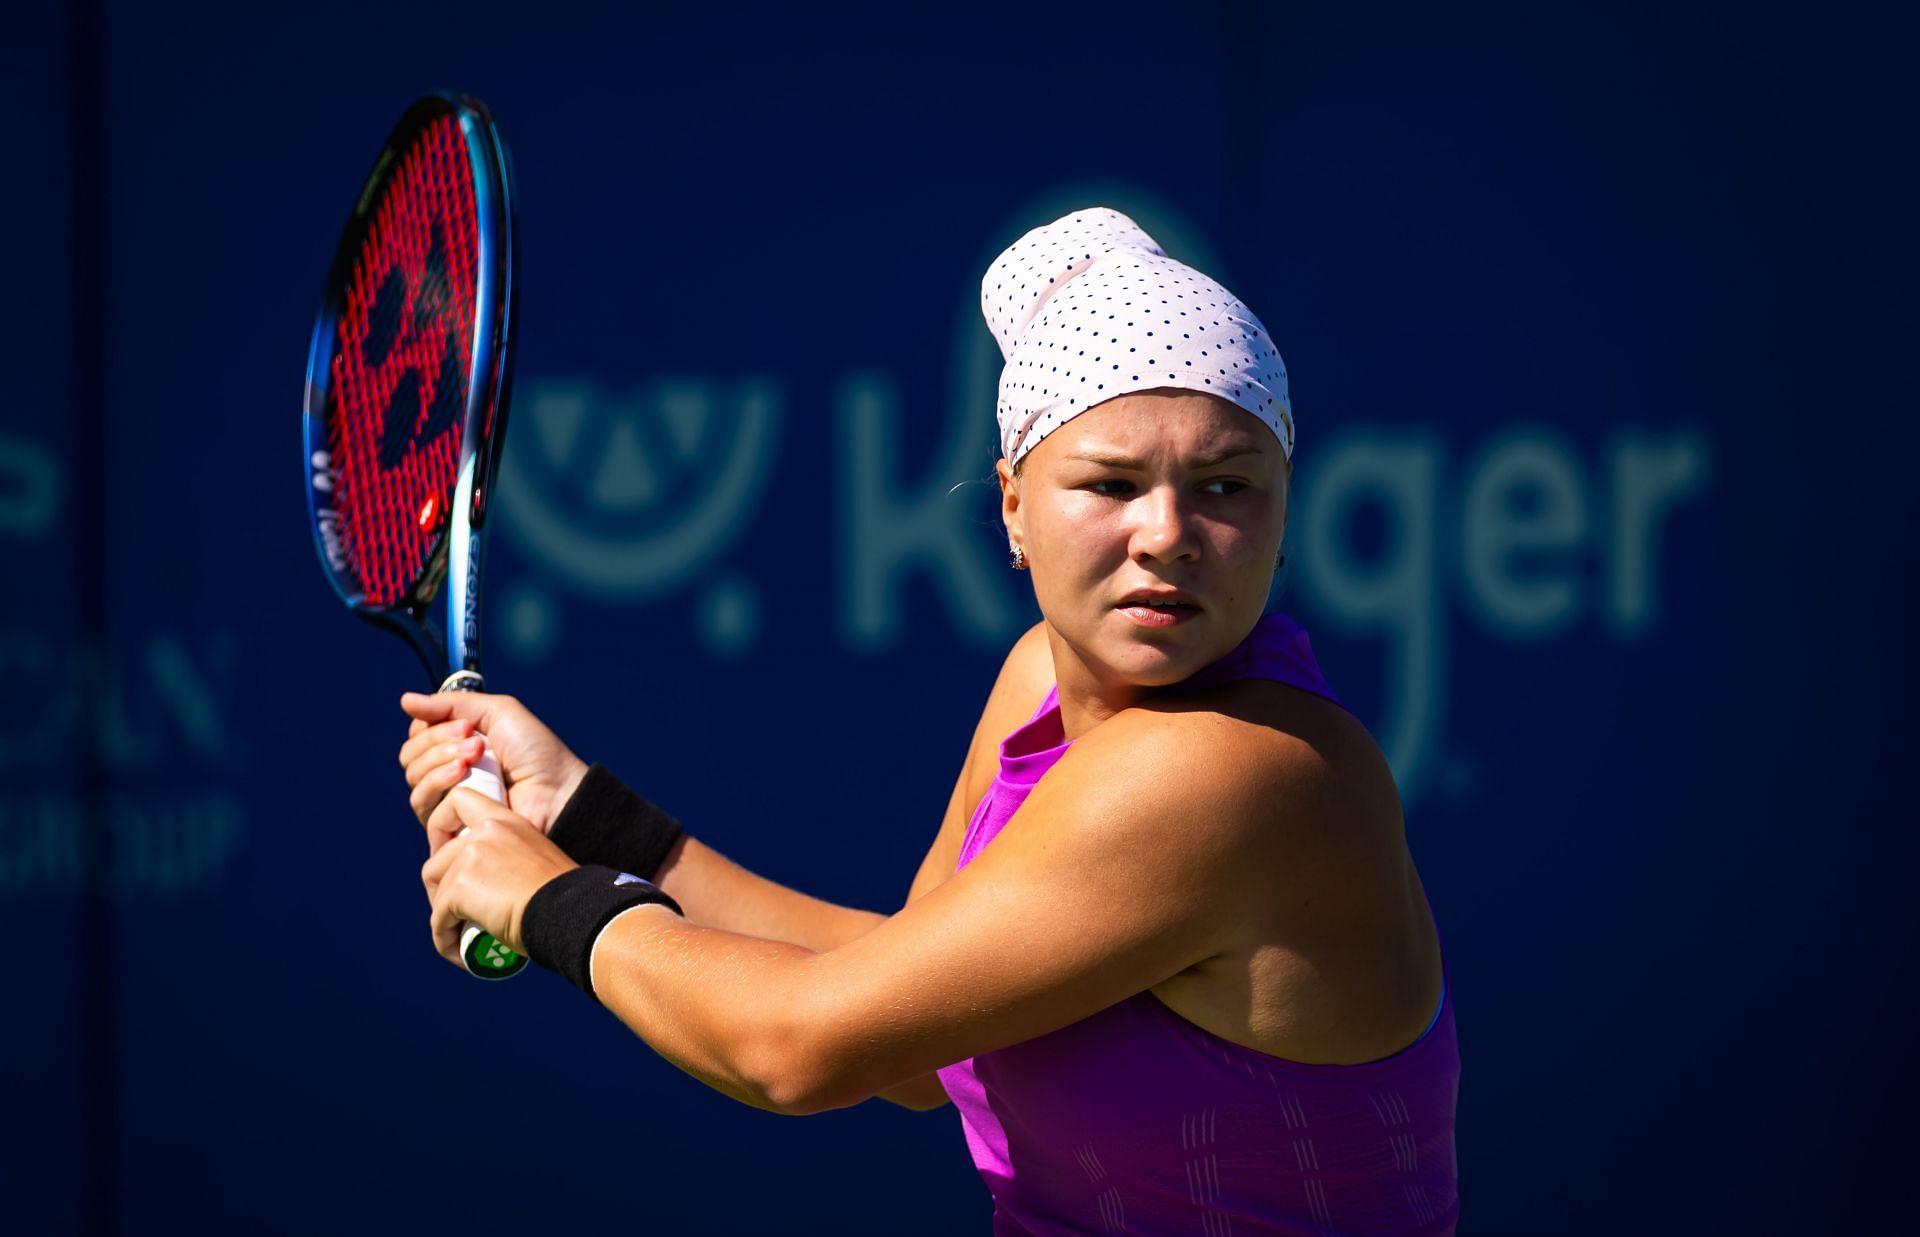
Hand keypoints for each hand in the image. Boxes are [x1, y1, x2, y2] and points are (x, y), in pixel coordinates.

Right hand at [398, 690, 588, 850]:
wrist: (554, 790)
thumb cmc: (535, 752)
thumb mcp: (498, 712)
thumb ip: (451, 704)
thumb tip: (405, 700)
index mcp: (458, 743)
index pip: (418, 733)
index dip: (433, 726)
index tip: (466, 724)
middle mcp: (448, 770)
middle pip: (411, 754)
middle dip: (439, 742)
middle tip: (476, 742)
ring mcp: (448, 798)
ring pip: (414, 777)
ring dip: (440, 759)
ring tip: (476, 756)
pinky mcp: (448, 824)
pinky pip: (422, 803)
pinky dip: (438, 782)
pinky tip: (464, 774)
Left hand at [421, 788, 576, 963]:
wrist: (569, 913)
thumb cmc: (561, 898)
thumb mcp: (532, 862)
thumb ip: (505, 859)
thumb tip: (484, 883)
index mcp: (506, 821)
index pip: (459, 800)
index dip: (442, 827)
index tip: (448, 857)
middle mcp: (485, 832)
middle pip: (437, 857)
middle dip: (438, 887)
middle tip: (454, 912)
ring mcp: (470, 857)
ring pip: (435, 888)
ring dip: (440, 914)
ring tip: (457, 935)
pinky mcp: (460, 886)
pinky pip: (438, 918)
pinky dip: (443, 937)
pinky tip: (457, 952)